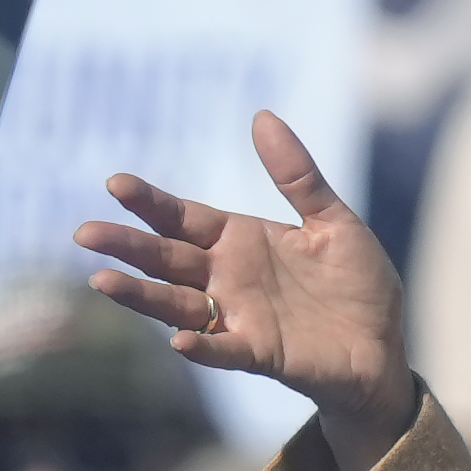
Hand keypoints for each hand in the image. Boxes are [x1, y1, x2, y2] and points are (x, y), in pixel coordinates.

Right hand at [75, 110, 418, 470]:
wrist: (384, 348)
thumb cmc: (357, 286)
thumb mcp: (334, 222)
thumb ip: (298, 176)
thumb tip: (262, 117)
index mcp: (241, 241)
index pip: (184, 218)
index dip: (151, 202)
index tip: (115, 183)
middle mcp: (229, 278)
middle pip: (167, 259)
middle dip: (127, 246)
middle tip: (86, 232)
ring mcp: (239, 318)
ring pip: (178, 305)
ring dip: (142, 295)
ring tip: (103, 281)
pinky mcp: (261, 354)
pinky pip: (224, 350)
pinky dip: (202, 346)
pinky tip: (179, 342)